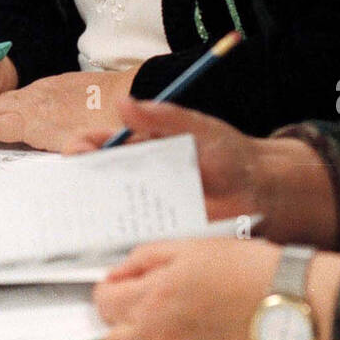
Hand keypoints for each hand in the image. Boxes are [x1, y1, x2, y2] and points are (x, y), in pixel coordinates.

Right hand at [0, 68, 136, 152]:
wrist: (135, 89)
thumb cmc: (119, 123)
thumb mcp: (105, 144)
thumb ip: (87, 151)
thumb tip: (74, 154)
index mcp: (41, 119)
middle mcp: (37, 100)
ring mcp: (45, 90)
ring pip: (4, 98)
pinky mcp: (55, 84)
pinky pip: (18, 92)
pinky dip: (0, 101)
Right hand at [68, 97, 338, 242]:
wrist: (261, 189)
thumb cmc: (228, 151)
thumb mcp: (195, 126)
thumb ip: (160, 116)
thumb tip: (122, 103)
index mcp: (139, 145)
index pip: (98, 144)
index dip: (82, 148)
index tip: (78, 154)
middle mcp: (137, 174)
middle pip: (94, 178)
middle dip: (80, 181)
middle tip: (80, 185)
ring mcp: (147, 204)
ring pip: (108, 208)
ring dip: (95, 211)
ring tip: (91, 213)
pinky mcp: (161, 230)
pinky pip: (134, 233)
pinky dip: (121, 235)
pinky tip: (117, 236)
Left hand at [94, 238, 280, 339]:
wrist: (292, 306)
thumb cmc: (250, 272)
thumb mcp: (193, 247)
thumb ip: (147, 258)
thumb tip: (119, 272)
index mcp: (152, 300)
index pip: (102, 301)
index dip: (108, 288)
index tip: (119, 284)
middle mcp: (157, 339)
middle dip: (113, 323)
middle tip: (131, 308)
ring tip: (162, 321)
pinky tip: (185, 335)